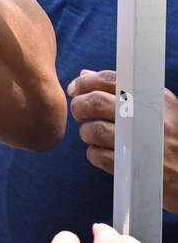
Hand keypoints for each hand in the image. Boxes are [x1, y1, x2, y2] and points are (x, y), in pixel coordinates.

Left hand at [68, 69, 177, 213]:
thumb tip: (85, 74)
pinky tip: (104, 152)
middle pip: (95, 102)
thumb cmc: (172, 136)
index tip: (75, 89)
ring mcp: (140, 143)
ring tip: (93, 134)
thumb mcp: (159, 107)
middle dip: (79, 106)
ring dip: (85, 132)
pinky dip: (94, 153)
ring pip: (92, 130)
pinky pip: (97, 156)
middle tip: (79, 112)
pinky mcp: (133, 168)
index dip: (84, 82)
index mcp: (152, 97)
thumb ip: (122, 89)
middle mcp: (146, 117)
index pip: (110, 79)